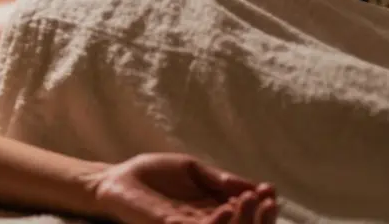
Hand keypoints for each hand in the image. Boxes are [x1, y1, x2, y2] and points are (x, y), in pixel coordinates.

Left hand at [93, 154, 277, 223]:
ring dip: (242, 219)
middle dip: (259, 216)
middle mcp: (204, 223)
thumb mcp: (192, 170)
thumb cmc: (152, 174)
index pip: (244, 214)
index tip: (271, 189)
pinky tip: (225, 207)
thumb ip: (218, 178)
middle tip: (266, 197)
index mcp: (212, 210)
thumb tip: (252, 185)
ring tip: (247, 198)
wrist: (117, 179)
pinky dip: (216, 222)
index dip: (261, 205)